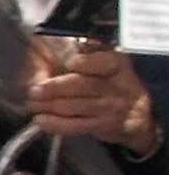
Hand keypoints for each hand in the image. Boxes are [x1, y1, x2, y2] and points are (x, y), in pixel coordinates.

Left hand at [26, 39, 161, 151]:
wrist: (141, 114)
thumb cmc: (116, 83)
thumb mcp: (109, 63)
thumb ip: (88, 55)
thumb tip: (63, 49)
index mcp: (117, 65)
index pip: (103, 63)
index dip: (86, 63)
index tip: (69, 63)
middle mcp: (114, 86)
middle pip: (81, 86)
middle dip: (55, 88)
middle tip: (35, 90)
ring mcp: (109, 107)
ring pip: (74, 106)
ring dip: (49, 105)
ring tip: (32, 103)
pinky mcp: (102, 125)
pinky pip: (76, 125)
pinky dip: (56, 124)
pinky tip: (41, 120)